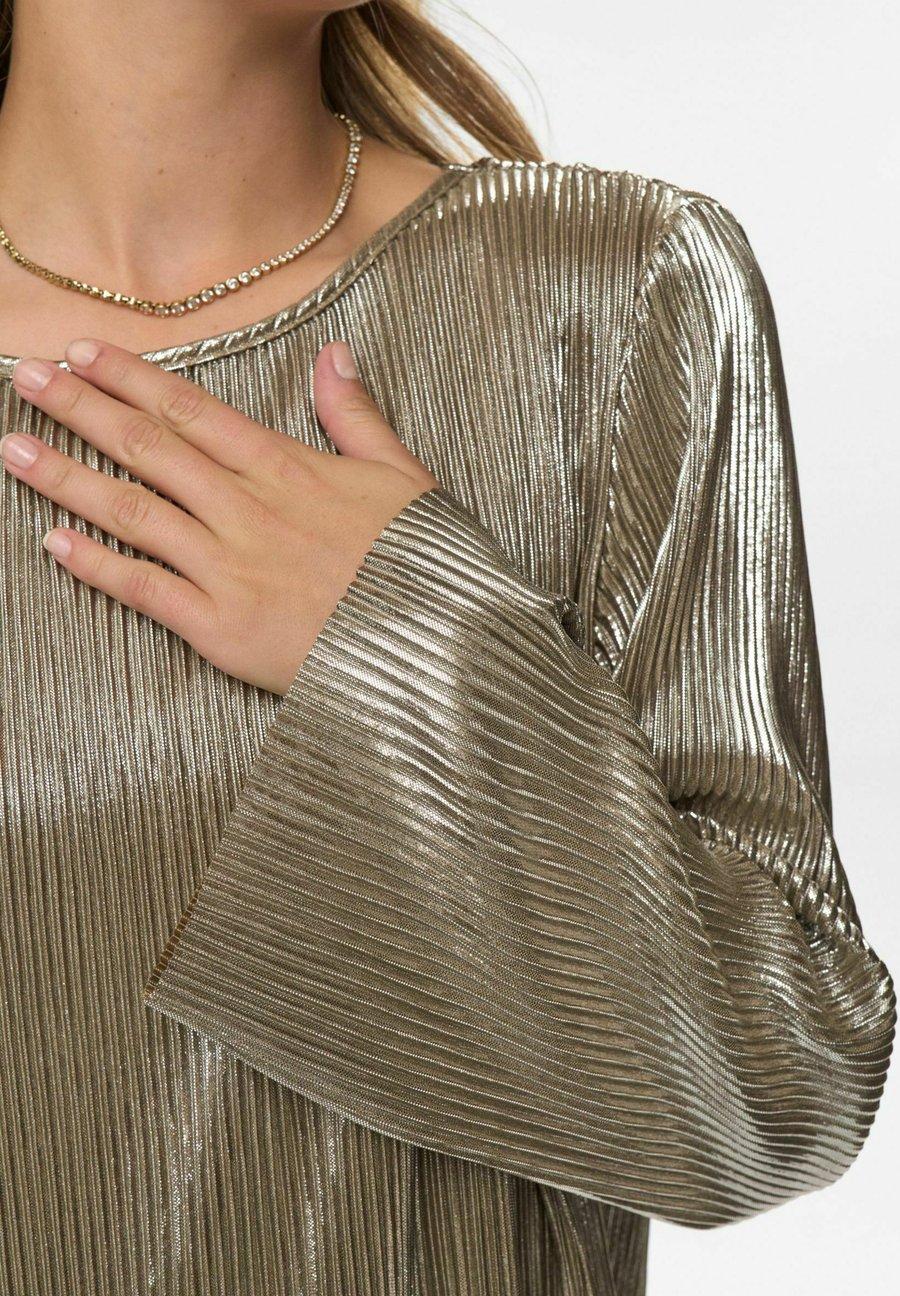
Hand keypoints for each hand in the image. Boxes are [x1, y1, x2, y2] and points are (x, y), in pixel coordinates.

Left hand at [1, 338, 439, 694]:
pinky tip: (51, 542)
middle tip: (27, 376)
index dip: (132, 378)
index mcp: (287, 469)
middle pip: (148, 447)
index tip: (85, 352)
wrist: (439, 649)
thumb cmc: (426, 566)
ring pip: (131, 510)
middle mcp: (246, 509)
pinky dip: (95, 565)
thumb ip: (357, 416)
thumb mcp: (404, 477)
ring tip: (13, 446)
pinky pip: (144, 589)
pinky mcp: (220, 626)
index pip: (192, 410)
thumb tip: (334, 354)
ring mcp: (228, 567)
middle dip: (81, 407)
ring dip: (66, 475)